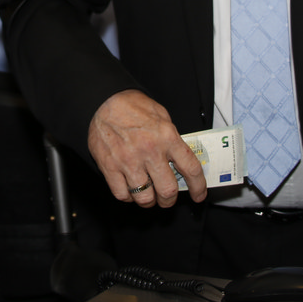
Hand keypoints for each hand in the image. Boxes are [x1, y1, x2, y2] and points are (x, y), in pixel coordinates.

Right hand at [88, 89, 203, 206]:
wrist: (103, 100)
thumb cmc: (132, 106)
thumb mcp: (162, 116)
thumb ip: (172, 139)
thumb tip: (180, 161)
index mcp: (167, 137)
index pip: (191, 169)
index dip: (198, 187)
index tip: (198, 194)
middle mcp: (150, 151)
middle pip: (168, 190)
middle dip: (170, 199)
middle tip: (168, 198)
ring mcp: (129, 161)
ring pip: (145, 198)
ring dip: (150, 200)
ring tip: (149, 195)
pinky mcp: (110, 167)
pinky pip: (122, 195)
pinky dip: (128, 197)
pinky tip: (130, 190)